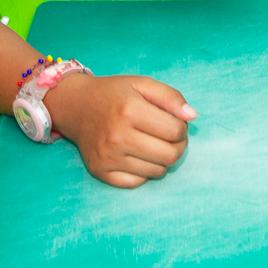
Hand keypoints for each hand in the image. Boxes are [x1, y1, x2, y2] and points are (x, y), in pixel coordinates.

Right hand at [47, 73, 194, 187]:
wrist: (75, 106)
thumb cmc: (114, 94)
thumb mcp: (142, 84)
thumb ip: (171, 97)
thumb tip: (192, 117)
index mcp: (130, 110)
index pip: (176, 131)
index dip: (182, 128)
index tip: (175, 123)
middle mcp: (117, 136)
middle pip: (170, 155)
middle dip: (178, 146)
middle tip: (170, 137)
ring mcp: (107, 157)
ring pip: (157, 171)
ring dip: (162, 159)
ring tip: (152, 144)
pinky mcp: (100, 172)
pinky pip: (137, 182)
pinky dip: (144, 172)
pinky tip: (138, 156)